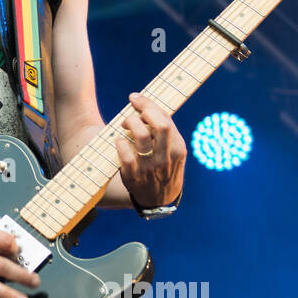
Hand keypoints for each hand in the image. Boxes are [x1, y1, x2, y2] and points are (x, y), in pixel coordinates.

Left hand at [113, 91, 186, 207]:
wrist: (160, 199)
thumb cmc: (165, 167)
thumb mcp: (174, 151)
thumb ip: (165, 131)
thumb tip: (147, 106)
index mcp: (178, 148)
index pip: (165, 119)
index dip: (148, 104)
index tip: (135, 98)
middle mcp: (165, 157)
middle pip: (159, 125)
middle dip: (143, 110)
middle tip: (133, 110)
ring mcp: (149, 167)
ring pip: (141, 136)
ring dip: (129, 123)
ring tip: (125, 124)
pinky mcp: (133, 176)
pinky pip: (125, 155)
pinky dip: (120, 143)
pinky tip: (119, 141)